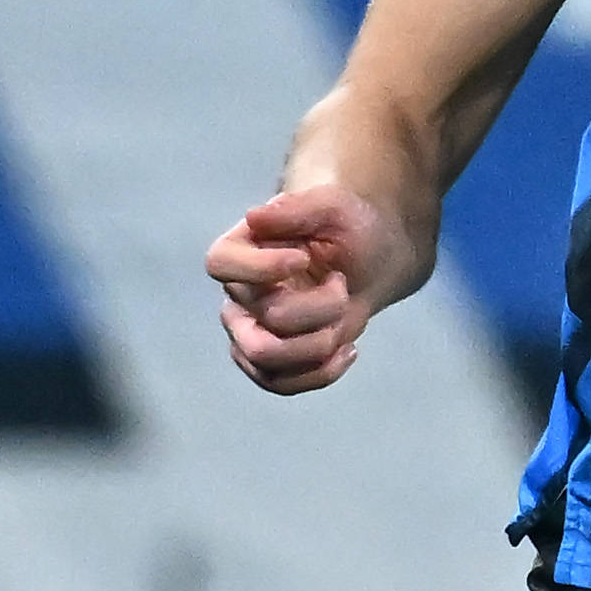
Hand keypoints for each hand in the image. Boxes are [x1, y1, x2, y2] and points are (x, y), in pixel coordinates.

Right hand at [206, 182, 415, 394]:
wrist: (369, 263)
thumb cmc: (346, 229)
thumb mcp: (332, 206)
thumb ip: (296, 209)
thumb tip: (254, 218)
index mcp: (239, 250)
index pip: (221, 264)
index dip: (262, 267)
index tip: (303, 258)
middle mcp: (237, 294)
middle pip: (265, 316)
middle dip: (320, 307)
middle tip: (341, 284)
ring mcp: (249, 332)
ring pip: (268, 357)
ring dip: (321, 341)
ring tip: (344, 316)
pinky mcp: (270, 364)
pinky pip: (280, 383)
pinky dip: (321, 373)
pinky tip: (348, 350)